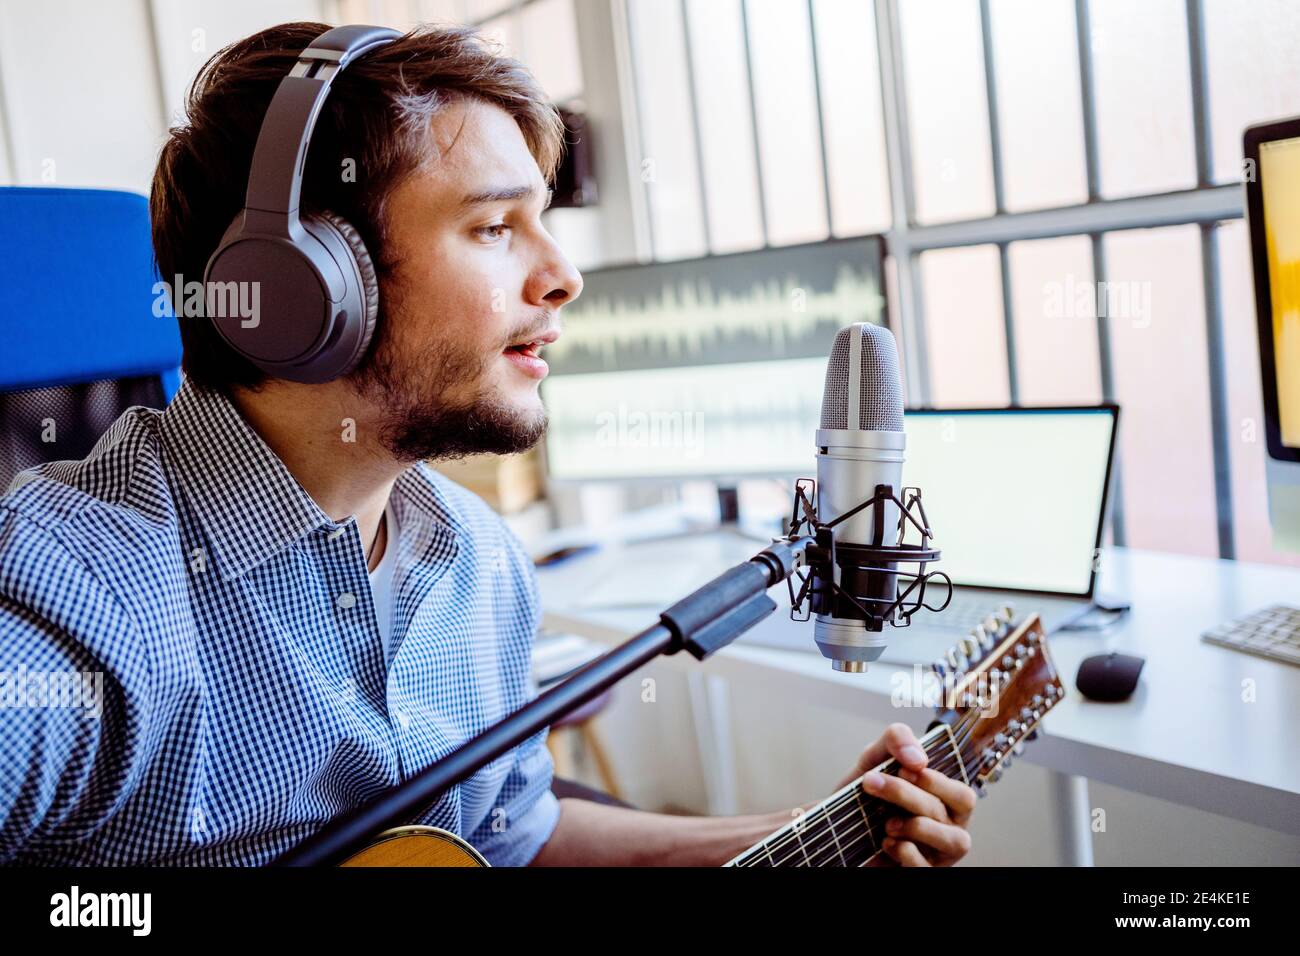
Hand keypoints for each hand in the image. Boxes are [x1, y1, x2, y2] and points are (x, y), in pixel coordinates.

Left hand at [835, 722, 976, 866]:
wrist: (837, 825)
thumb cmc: (868, 792)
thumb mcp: (876, 757)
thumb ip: (896, 740)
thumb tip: (918, 758)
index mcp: (946, 801)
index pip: (962, 794)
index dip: (934, 780)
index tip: (901, 769)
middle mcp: (950, 827)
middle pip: (949, 814)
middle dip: (908, 794)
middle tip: (872, 783)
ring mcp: (939, 853)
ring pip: (955, 841)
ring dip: (917, 827)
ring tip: (887, 822)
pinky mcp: (922, 869)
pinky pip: (927, 867)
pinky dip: (906, 852)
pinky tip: (886, 842)